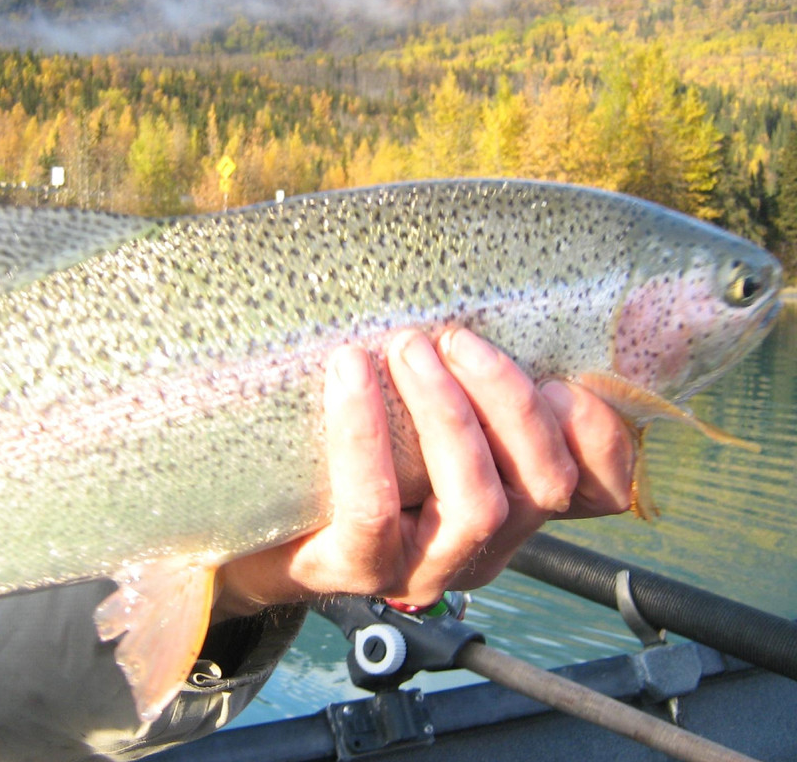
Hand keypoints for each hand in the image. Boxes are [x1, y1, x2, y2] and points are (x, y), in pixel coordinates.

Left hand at [215, 328, 632, 615]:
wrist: (254, 525)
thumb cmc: (343, 453)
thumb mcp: (411, 411)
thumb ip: (458, 373)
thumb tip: (496, 289)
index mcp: (511, 500)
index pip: (598, 487)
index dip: (604, 434)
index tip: (567, 373)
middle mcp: (482, 544)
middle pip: (545, 483)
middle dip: (509, 400)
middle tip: (451, 338)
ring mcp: (424, 565)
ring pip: (479, 502)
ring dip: (449, 413)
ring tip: (408, 347)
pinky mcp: (359, 569)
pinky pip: (377, 507)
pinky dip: (366, 433)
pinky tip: (349, 373)